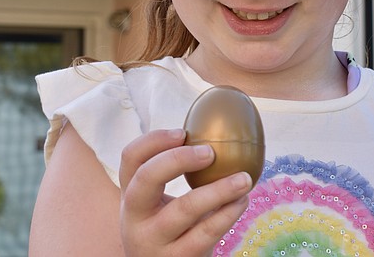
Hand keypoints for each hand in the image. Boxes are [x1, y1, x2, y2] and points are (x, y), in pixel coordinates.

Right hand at [119, 129, 252, 256]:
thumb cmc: (171, 230)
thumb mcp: (160, 206)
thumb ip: (173, 176)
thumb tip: (214, 134)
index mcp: (130, 196)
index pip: (130, 158)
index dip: (154, 140)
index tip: (183, 132)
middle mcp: (134, 218)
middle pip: (146, 178)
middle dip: (179, 159)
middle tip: (211, 152)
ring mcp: (152, 241)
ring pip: (185, 208)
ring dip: (219, 189)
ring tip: (244, 179)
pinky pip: (206, 232)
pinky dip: (228, 213)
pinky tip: (241, 202)